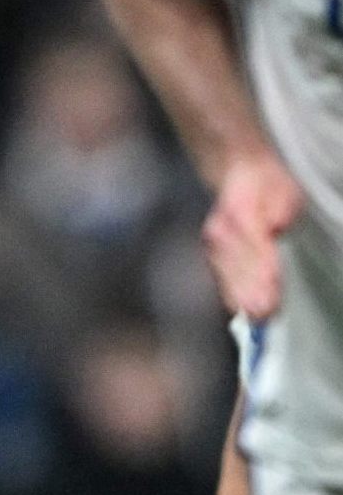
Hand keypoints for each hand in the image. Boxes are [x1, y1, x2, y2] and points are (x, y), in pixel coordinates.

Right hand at [203, 155, 303, 320]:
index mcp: (240, 214)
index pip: (254, 249)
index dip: (263, 275)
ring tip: (256, 320)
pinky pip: (221, 277)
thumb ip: (279, 214)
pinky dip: (232, 295)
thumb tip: (275, 229)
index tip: (269, 296)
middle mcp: (220, 232)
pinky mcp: (211, 254)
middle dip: (251, 294)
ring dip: (242, 299)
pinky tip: (242, 310)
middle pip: (237, 269)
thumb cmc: (269, 187)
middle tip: (264, 317)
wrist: (241, 173)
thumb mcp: (284, 195)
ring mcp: (212, 244)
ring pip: (227, 277)